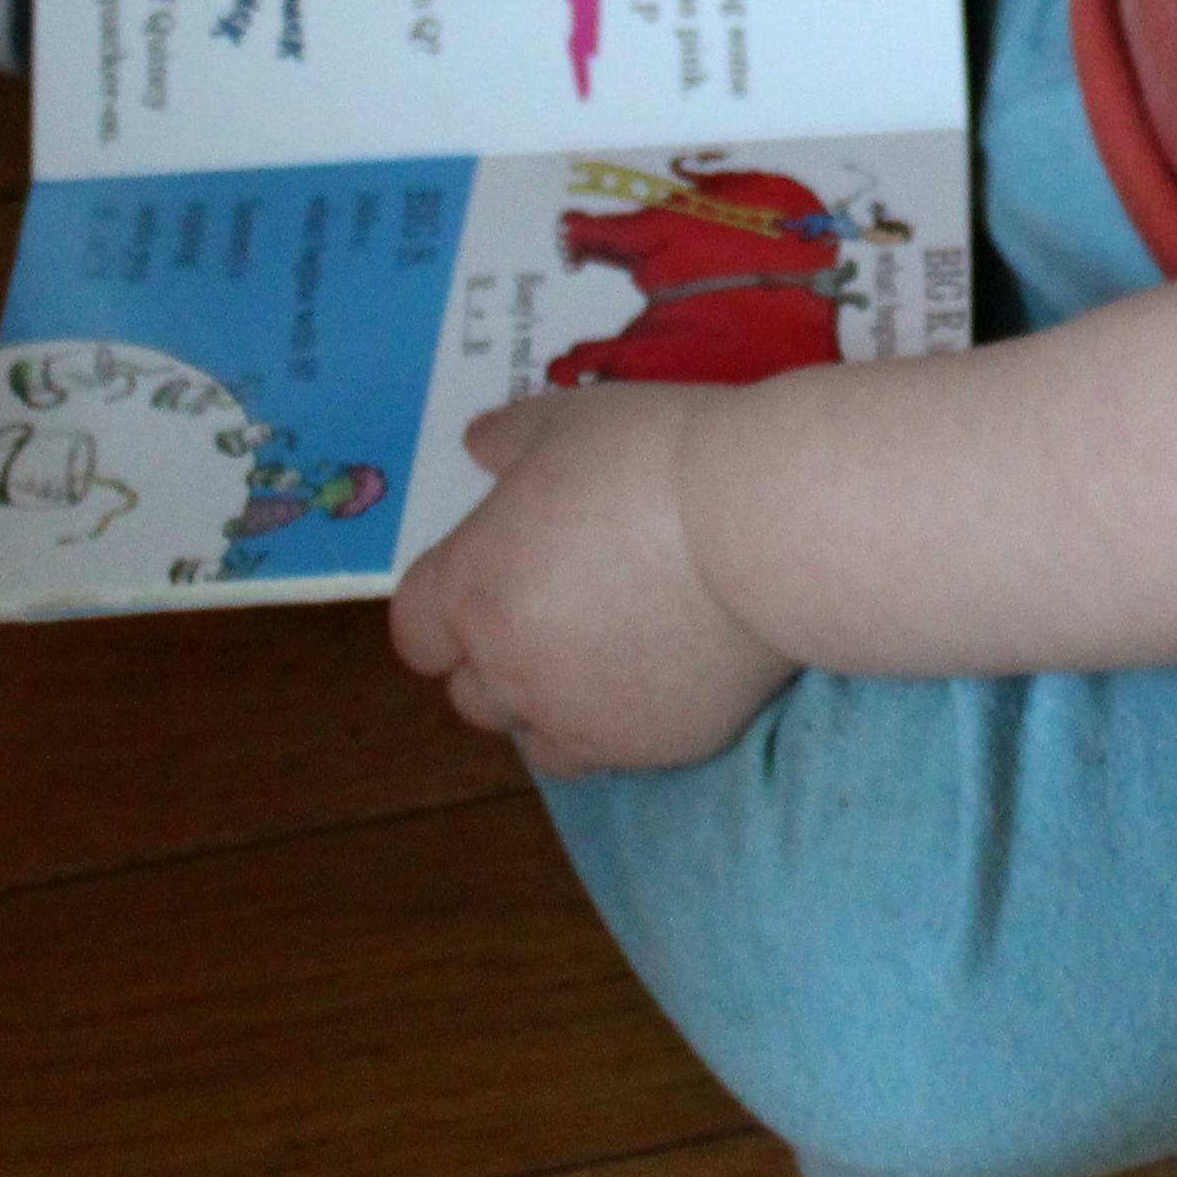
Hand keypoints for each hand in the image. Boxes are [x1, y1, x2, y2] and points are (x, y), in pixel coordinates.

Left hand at [389, 386, 799, 773]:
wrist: (761, 528)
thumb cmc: (654, 459)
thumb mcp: (569, 421)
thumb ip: (510, 439)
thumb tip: (476, 445)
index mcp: (472, 591)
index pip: (416, 634)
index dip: (445, 611)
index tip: (491, 579)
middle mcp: (509, 669)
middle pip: (470, 693)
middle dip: (497, 659)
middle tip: (557, 610)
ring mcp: (577, 718)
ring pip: (532, 736)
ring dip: (548, 703)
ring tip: (603, 653)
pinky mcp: (647, 748)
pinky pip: (606, 754)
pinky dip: (612, 725)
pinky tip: (653, 677)